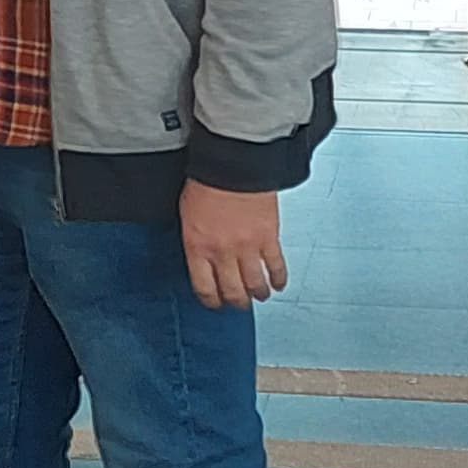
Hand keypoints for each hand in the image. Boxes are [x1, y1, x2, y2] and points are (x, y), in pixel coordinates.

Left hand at [179, 180, 286, 311]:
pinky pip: (276, 267)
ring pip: (255, 285)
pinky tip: (278, 283)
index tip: (216, 303)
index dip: (212, 301)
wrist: (232, 163)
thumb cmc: (207, 181)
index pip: (204, 287)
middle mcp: (222, 252)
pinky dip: (278, 279)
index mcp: (197, 246)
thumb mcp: (188, 215)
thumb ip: (196, 240)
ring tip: (259, 295)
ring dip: (258, 294)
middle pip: (232, 291)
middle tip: (239, 303)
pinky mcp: (269, 238)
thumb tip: (201, 256)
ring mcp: (247, 247)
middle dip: (236, 302)